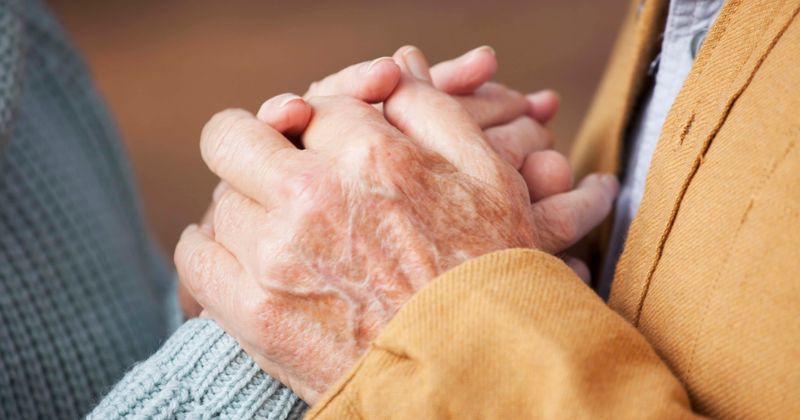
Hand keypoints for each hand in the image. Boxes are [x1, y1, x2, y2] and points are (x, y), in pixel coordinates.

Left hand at [178, 46, 567, 317]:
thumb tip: (395, 69)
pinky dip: (211, 248)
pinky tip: (242, 255)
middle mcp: (315, 196)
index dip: (322, 126)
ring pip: (218, 197)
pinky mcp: (255, 314)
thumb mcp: (491, 179)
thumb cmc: (491, 275)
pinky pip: (195, 256)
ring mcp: (277, 257)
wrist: (476, 377)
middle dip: (256, 145)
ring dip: (243, 203)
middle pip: (234, 137)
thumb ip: (435, 113)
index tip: (330, 149)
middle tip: (279, 167)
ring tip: (275, 223)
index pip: (312, 107)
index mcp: (372, 154)